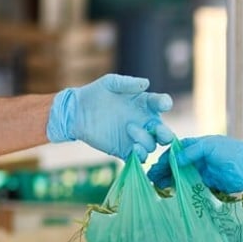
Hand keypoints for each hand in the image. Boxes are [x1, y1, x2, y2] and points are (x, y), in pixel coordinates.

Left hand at [46, 74, 173, 160]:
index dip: (165, 104)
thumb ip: (127, 83)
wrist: (76, 112)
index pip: (161, 103)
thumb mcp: (110, 83)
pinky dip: (141, 156)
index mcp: (144, 104)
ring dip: (146, 140)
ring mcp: (135, 137)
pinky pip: (139, 158)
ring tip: (129, 129)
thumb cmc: (94, 93)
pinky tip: (134, 149)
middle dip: (165, 133)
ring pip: (152, 145)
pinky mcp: (124, 150)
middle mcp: (144, 122)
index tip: (162, 104)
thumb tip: (146, 83)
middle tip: (158, 130)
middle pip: (164, 132)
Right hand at [147, 135, 242, 192]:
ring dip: (168, 183)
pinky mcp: (206, 185)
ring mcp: (200, 173)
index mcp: (195, 147)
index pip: (174, 153)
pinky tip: (171, 195)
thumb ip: (191, 151)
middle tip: (150, 181)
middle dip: (162, 173)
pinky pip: (190, 188)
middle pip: (174, 166)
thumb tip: (174, 159)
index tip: (152, 168)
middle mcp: (195, 160)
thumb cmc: (232, 152)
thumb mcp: (210, 146)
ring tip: (156, 189)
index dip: (162, 160)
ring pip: (180, 178)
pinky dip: (180, 191)